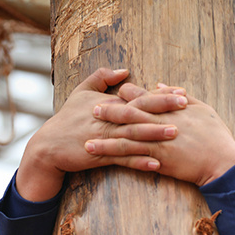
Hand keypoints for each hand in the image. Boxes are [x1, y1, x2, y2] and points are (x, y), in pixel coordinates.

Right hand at [15, 68, 182, 200]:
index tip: (181, 92)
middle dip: (163, 108)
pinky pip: (122, 159)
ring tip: (176, 133)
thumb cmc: (68, 118)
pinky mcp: (100, 156)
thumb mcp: (82, 92)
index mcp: (109, 103)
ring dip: (155, 134)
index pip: (138, 96)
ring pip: (133, 135)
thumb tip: (125, 70)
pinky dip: (139, 162)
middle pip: (139, 112)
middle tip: (185, 105)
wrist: (49, 146)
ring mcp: (104, 138)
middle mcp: (108, 119)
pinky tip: (156, 164)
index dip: (160, 94)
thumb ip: (102, 77)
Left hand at [85, 83, 234, 186]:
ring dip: (106, 138)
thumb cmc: (216, 136)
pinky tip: (103, 157)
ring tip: (87, 139)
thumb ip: (179, 96)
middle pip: (130, 114)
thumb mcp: (202, 108)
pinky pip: (133, 157)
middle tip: (91, 109)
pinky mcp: (159, 160)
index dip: (129, 94)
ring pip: (126, 138)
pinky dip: (116, 156)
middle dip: (109, 112)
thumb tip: (160, 85)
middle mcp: (162, 123)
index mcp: (171, 109)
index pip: (145, 97)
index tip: (115, 91)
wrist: (223, 162)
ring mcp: (159, 142)